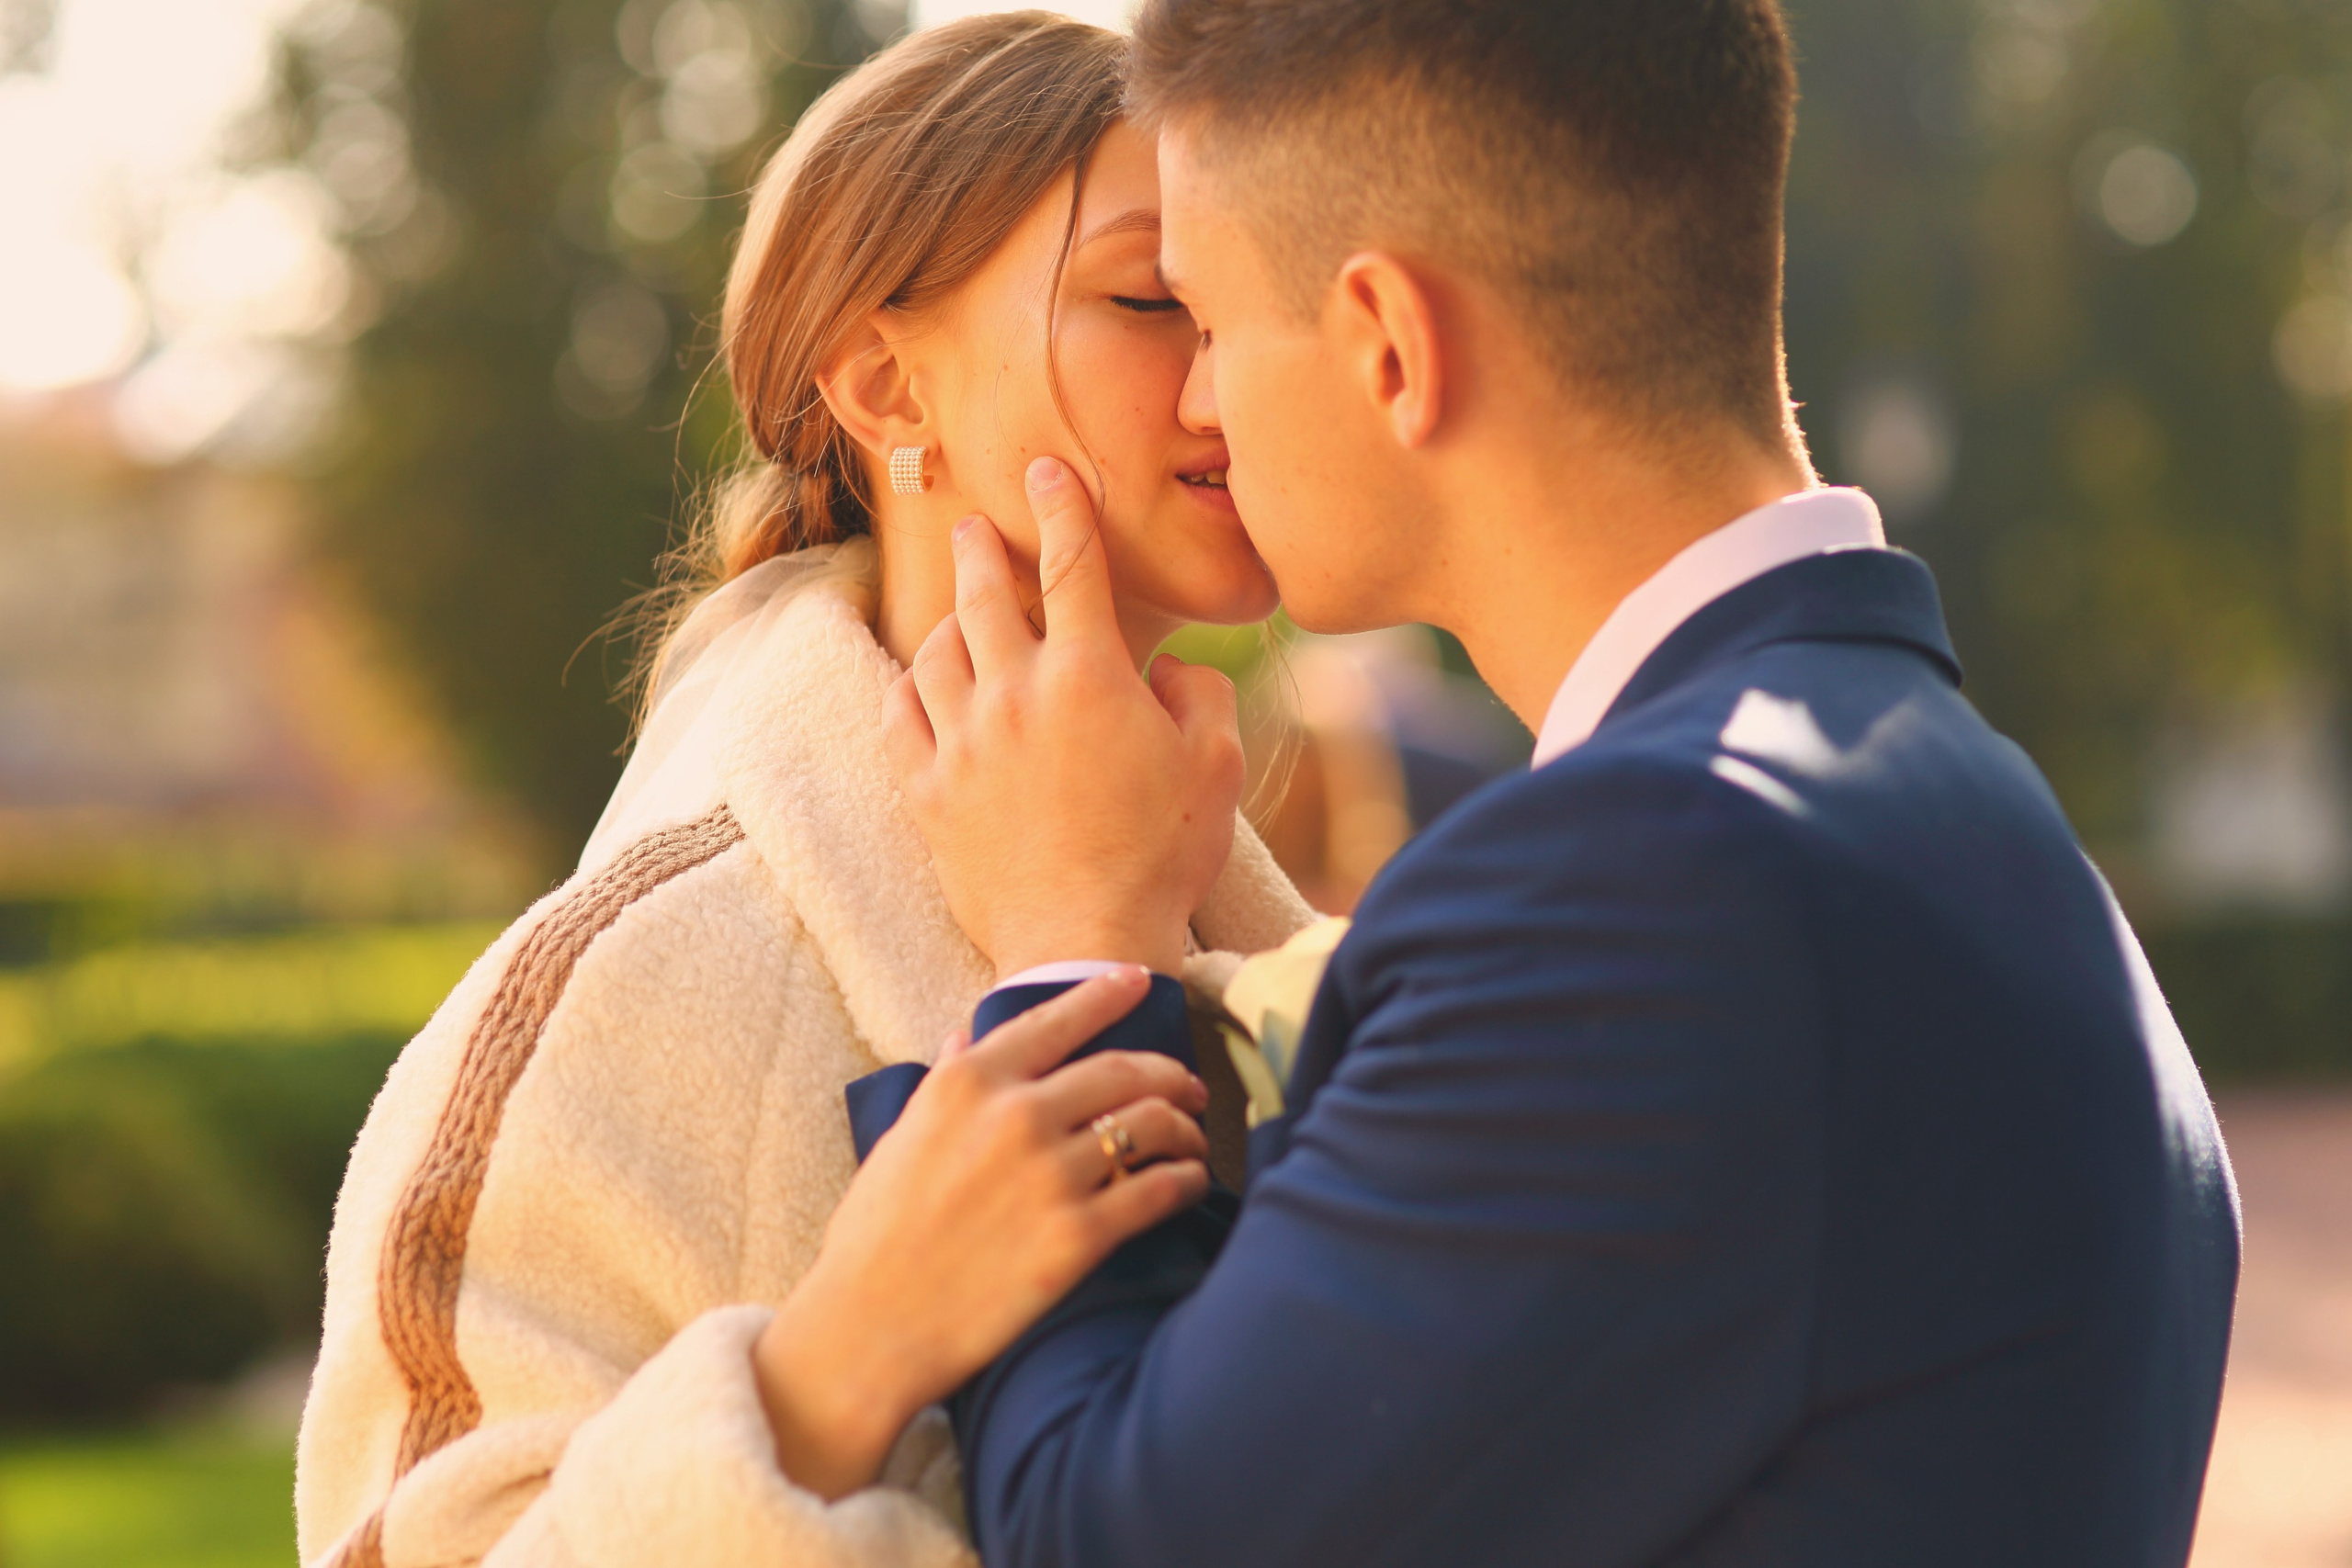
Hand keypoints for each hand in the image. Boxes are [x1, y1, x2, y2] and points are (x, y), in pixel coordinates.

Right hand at [752, 969, 1211, 1497]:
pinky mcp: (1078, 1236)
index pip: (1057, 1018)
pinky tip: (1189, 1183)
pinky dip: (1185, 1180)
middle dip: (1168, 1071)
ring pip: (1153, 1124)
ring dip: (1185, 1126)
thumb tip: (965, 1035)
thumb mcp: (900, 1138)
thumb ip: (944, 1081)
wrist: (870, 1327)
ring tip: (1191, 1138)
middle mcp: (1016, 1116)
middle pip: (1123, 1069)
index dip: (1108, 993)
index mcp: (969, 1084)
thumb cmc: (874, 1236)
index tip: (1140, 980)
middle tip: (1187, 1084)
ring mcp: (1051, 1175)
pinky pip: (1158, 1191)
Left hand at [883, 455, 1246, 978]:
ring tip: (957, 615)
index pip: (1073, 563)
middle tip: (973, 527)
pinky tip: (920, 686)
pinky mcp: (930, 793)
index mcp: (1089, 675)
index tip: (1045, 470)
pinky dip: (909, 689)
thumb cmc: (1162, 855)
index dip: (1061, 506)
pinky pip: (901, 717)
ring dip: (948, 621)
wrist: (1086, 941)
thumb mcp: (1216, 767)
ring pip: (935, 652)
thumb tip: (1165, 668)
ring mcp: (964, 742)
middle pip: (983, 594)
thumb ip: (1198, 695)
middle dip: (980, 549)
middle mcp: (1015, 692)